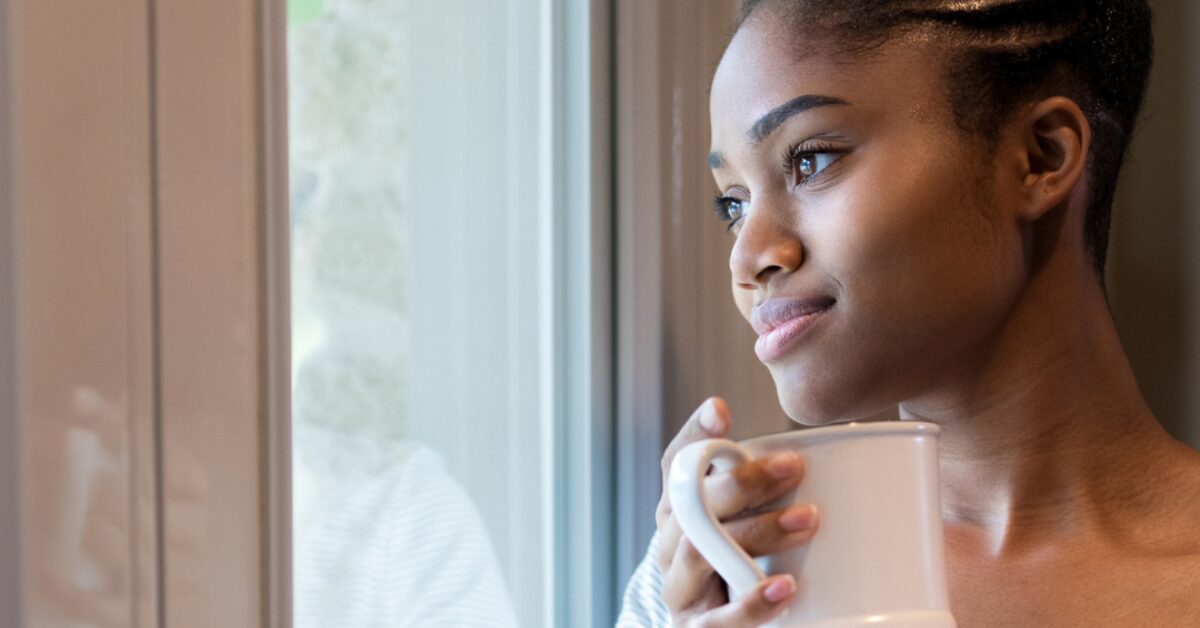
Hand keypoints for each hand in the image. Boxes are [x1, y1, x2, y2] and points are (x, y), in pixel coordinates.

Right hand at [656, 398, 817, 625]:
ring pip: (702, 552)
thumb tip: (828, 448)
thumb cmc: (741, 563)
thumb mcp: (744, 520)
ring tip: (807, 520)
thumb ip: (763, 488)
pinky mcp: (695, 627)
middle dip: (743, 482)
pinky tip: (784, 588)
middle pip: (694, 504)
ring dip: (757, 532)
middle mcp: (670, 542)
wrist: (716, 626)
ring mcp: (680, 586)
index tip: (720, 410)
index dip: (694, 435)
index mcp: (679, 508)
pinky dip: (751, 604)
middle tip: (794, 467)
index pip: (676, 463)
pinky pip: (718, 619)